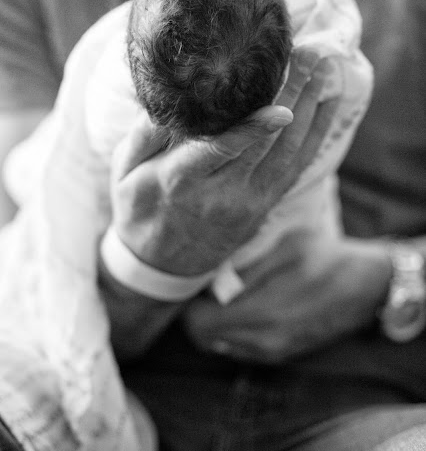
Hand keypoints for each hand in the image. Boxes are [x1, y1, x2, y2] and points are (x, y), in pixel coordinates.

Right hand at [110, 46, 337, 275]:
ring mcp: (248, 201)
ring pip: (289, 154)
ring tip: (326, 72)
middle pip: (266, 145)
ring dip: (312, 111)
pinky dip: (316, 136)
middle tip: (314, 57)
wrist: (162, 263)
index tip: (281, 106)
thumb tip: (165, 102)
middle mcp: (221, 192)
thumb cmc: (140, 210)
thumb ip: (142, 135)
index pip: (221, 150)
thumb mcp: (124, 173)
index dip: (253, 129)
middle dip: (294, 98)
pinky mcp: (264, 205)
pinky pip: (296, 169)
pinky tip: (327, 108)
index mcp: (180, 180)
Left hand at [184, 236, 390, 362]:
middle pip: (205, 339)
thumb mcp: (284, 247)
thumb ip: (246, 269)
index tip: (192, 283)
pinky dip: (232, 330)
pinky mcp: (283, 353)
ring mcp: (275, 352)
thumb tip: (212, 282)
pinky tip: (243, 305)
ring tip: (222, 294)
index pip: (199, 325)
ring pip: (221, 346)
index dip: (188, 304)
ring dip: (213, 323)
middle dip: (197, 314)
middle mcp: (265, 342)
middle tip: (203, 287)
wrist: (366, 285)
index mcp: (263, 313)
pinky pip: (241, 348)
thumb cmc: (325, 257)